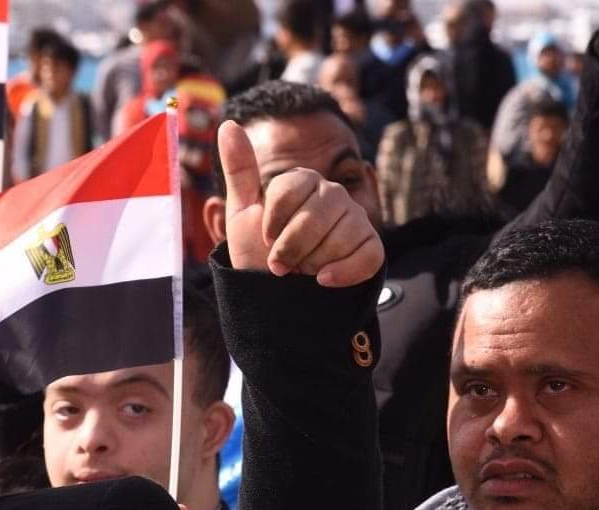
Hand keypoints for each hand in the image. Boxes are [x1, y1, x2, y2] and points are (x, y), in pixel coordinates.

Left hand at [218, 120, 382, 286]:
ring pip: (340, 236)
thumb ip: (239, 170)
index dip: (274, 220)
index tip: (265, 237)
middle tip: (279, 263)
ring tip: (302, 270)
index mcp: (304, 182)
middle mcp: (333, 195)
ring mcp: (355, 220)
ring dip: (311, 262)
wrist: (274, 296)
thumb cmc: (257, 254)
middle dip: (291, 246)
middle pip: (317, 213)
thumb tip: (227, 124)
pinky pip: (368, 255)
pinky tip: (322, 281)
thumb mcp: (241, 213)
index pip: (291, 188)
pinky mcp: (371, 248)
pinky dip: (342, 273)